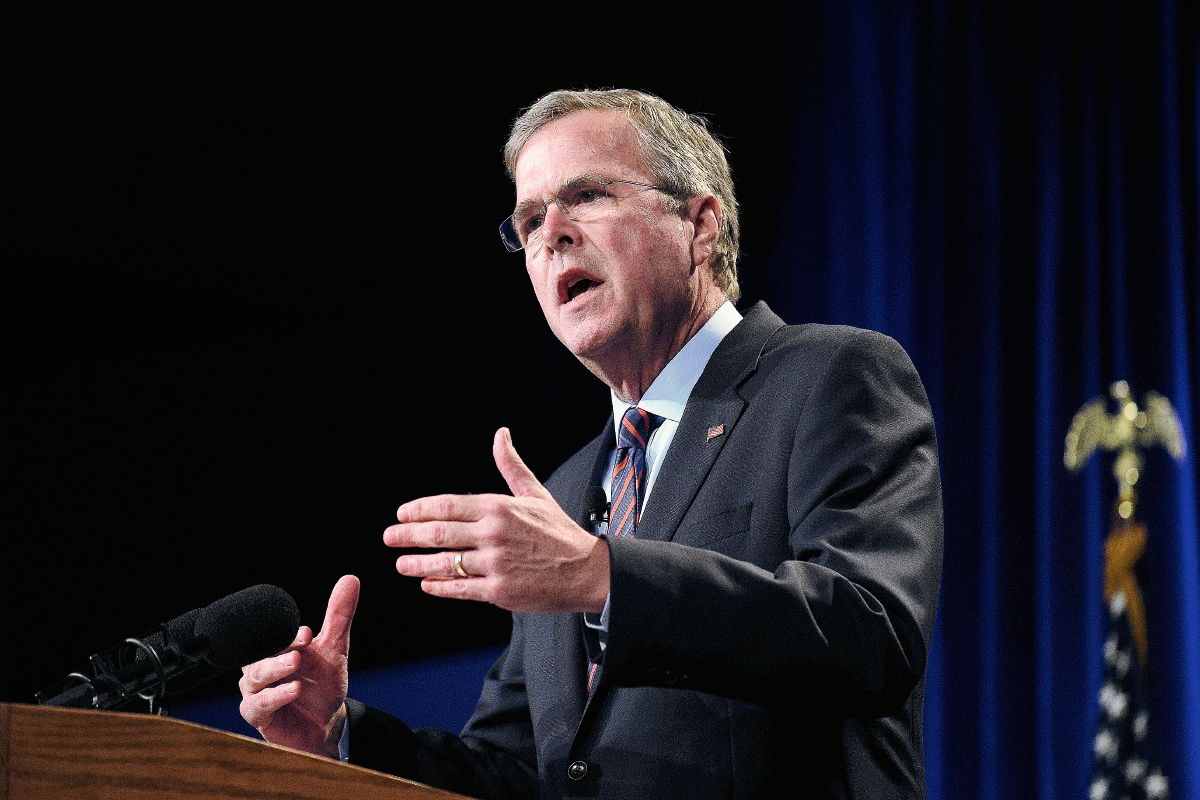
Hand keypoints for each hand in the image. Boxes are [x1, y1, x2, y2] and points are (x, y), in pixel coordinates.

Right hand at [238, 575, 358, 757]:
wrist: (324, 724)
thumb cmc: (323, 684)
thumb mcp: (335, 649)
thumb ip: (339, 616)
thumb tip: (351, 579)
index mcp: (277, 649)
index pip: (276, 637)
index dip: (291, 635)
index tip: (309, 633)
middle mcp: (261, 667)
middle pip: (259, 655)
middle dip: (279, 651)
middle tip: (299, 651)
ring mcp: (257, 691)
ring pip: (255, 678)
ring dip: (274, 670)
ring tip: (295, 664)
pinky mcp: (258, 714)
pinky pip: (259, 705)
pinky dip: (276, 697)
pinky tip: (294, 690)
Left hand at [384, 428, 609, 613]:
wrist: (587, 571)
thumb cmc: (559, 532)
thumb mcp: (535, 494)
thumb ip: (511, 466)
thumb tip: (500, 434)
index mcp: (499, 507)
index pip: (447, 505)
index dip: (418, 511)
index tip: (402, 515)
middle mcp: (494, 534)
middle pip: (439, 533)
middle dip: (408, 536)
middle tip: (389, 538)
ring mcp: (495, 564)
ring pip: (445, 563)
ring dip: (417, 564)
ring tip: (401, 564)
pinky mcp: (499, 591)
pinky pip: (460, 589)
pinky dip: (439, 586)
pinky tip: (427, 583)